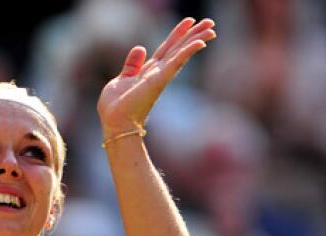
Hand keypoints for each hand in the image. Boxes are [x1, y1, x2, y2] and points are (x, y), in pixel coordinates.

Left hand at [97, 18, 215, 135]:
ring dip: (195, 40)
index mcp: (149, 72)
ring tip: (211, 28)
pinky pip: (175, 63)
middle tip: (210, 22)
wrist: (114, 122)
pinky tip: (199, 43)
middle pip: (178, 49)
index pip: (166, 49)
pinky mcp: (158, 81)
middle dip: (193, 35)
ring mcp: (159, 77)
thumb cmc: (115, 107)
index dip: (177, 35)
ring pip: (180, 54)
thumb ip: (132, 65)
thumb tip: (141, 47)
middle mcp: (157, 74)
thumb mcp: (121, 80)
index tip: (189, 22)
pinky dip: (186, 52)